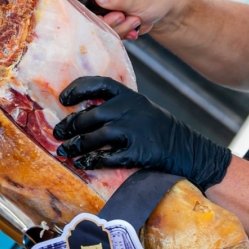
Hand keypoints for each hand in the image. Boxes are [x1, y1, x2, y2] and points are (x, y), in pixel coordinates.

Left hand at [53, 76, 232, 190]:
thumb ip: (119, 107)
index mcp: (131, 96)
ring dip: (76, 145)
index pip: (100, 84)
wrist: (191, 151)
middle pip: (91, 115)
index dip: (78, 89)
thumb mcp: (143, 109)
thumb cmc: (161, 130)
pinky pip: (108, 157)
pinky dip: (92, 161)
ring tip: (64, 151)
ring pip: (96, 137)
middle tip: (57, 133)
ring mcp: (135, 131)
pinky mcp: (139, 152)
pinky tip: (84, 164)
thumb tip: (84, 113)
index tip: (63, 99)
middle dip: (70, 125)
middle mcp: (131, 110)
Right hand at [59, 0, 185, 40]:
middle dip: (100, 17)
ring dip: (115, 27)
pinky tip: (133, 27)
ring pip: (92, 22)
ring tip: (135, 19)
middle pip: (80, 4)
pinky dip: (119, 33)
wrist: (163, 11)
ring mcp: (98, 8)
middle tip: (122, 16)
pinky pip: (103, 32)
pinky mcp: (102, 21)